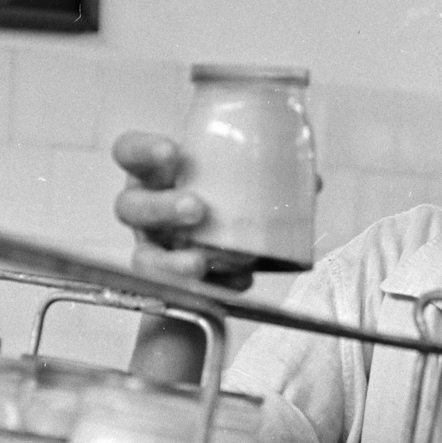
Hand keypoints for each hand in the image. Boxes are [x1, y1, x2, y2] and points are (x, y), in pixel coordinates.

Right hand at [112, 131, 252, 289]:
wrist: (217, 246)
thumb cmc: (219, 196)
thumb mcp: (233, 177)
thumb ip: (265, 175)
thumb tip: (311, 181)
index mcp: (155, 173)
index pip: (129, 152)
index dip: (142, 151)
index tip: (171, 152)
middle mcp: (145, 209)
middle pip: (131, 207)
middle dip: (162, 208)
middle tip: (197, 208)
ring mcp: (153, 247)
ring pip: (144, 257)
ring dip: (171, 261)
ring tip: (199, 261)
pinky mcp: (171, 280)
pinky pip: (178, 291)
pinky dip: (210, 288)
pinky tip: (236, 282)